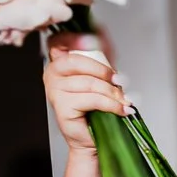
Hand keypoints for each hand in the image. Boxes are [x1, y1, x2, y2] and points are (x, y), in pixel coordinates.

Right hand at [42, 38, 128, 152]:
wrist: (94, 138)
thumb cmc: (97, 108)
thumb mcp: (102, 78)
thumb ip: (102, 59)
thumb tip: (106, 40)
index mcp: (59, 63)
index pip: (58, 41)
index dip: (74, 38)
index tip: (94, 40)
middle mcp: (52, 74)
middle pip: (76, 61)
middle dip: (102, 70)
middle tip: (118, 80)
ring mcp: (54, 90)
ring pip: (89, 83)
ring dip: (112, 92)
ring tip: (124, 100)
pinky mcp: (61, 106)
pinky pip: (91, 99)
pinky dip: (111, 104)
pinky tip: (121, 109)